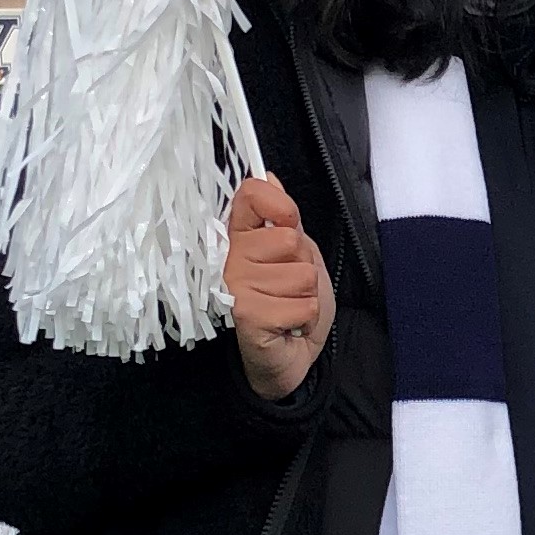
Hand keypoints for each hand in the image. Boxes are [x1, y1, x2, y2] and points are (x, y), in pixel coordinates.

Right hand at [225, 174, 334, 400]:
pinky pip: (302, 303)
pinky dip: (305, 318)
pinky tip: (287, 325)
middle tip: (288, 285)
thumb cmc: (290, 304)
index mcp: (238, 237)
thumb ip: (284, 219)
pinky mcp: (246, 314)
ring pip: (301, 274)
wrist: (288, 359)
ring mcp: (234, 286)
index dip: (279, 204)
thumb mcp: (297, 255)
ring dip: (306, 295)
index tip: (286, 220)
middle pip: (289, 238)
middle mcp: (229, 258)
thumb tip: (268, 175)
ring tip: (287, 307)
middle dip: (304, 265)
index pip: (251, 195)